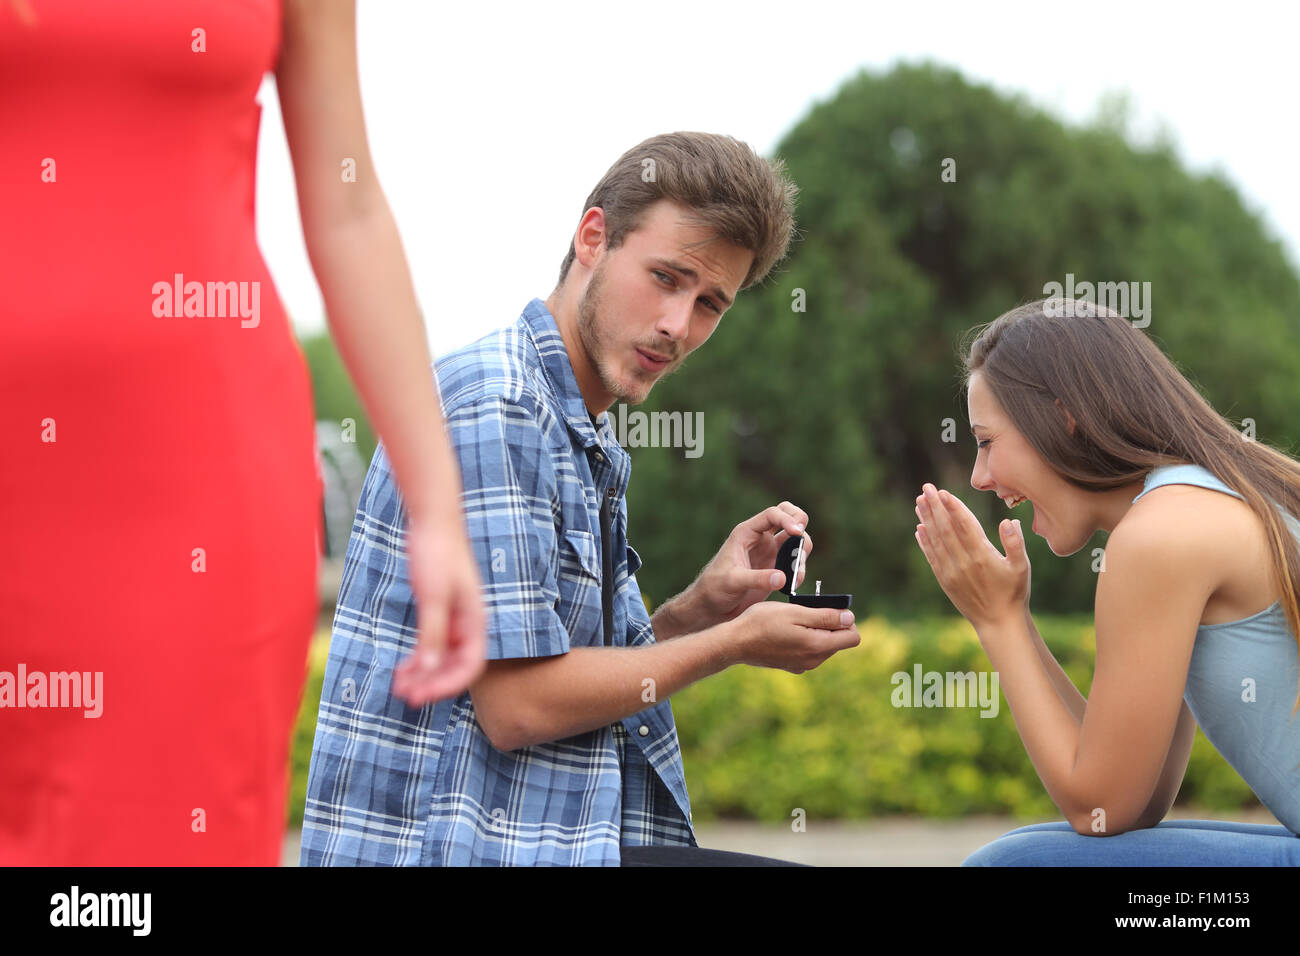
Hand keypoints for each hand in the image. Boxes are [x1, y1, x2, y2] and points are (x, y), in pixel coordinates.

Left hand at [392, 512, 486, 705]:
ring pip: (442, 659)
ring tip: (399, 686)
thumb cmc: (437, 554)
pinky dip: (418, 660)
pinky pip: (431, 645)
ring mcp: (454, 619)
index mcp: (475, 622)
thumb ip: (433, 634)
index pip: (470, 666)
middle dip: (432, 684)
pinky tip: (402, 668)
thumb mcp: (433, 598)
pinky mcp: (439, 612)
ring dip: (423, 675)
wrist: (432, 522)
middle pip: (455, 667)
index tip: (422, 696)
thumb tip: (430, 669)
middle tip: (406, 696)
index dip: (447, 686)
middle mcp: (468, 625)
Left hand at [690, 502, 814, 627]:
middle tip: (802, 540)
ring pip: (795, 538)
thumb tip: (783, 577)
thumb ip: (757, 579)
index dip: (787, 519)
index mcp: (746, 533)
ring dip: (802, 550)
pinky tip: (793, 582)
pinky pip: (795, 560)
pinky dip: (800, 568)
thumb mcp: (733, 582)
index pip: (772, 514)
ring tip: (796, 572)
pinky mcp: (776, 566)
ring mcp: (770, 551)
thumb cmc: (714, 588)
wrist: (713, 605)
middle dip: (800, 523)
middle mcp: (760, 538)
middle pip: (787, 515)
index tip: (797, 532)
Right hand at [730, 601, 859, 673]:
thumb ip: (825, 616)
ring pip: (824, 646)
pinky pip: (809, 651)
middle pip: (839, 641)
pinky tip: (786, 632)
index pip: (852, 637)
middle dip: (830, 624)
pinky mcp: (792, 666)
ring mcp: (802, 666)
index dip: (846, 620)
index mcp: (817, 646)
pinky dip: (805, 639)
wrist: (734, 643)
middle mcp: (813, 660)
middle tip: (807, 611)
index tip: (828, 608)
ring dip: (816, 631)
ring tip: (793, 620)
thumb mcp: (795, 612)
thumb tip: (850, 618)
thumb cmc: (762, 622)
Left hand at [913, 483, 1029, 629]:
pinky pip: (932, 557)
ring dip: (926, 520)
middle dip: (935, 507)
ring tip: (919, 502)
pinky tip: (919, 528)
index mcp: (982, 556)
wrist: (998, 623)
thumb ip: (1015, 543)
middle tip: (926, 488)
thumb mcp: (1021, 567)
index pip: (964, 525)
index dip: (953, 507)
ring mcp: (951, 572)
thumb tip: (1009, 521)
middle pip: (946, 529)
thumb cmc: (1014, 593)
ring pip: (936, 541)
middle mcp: (963, 562)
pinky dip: (924, 542)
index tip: (943, 492)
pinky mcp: (945, 581)